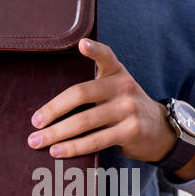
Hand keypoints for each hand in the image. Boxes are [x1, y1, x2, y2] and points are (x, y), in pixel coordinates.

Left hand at [26, 38, 180, 165]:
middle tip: (35, 122)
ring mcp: (129, 109)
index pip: (106, 56)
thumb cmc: (124, 108)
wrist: (159, 131)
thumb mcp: (115, 89)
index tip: (81, 44)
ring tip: (36, 141)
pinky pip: (96, 140)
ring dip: (56, 133)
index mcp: (116, 72)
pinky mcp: (131, 131)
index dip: (94, 50)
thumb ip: (92, 87)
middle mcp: (124, 86)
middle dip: (53, 110)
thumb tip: (47, 109)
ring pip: (84, 121)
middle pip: (81, 94)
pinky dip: (73, 147)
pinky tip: (57, 151)